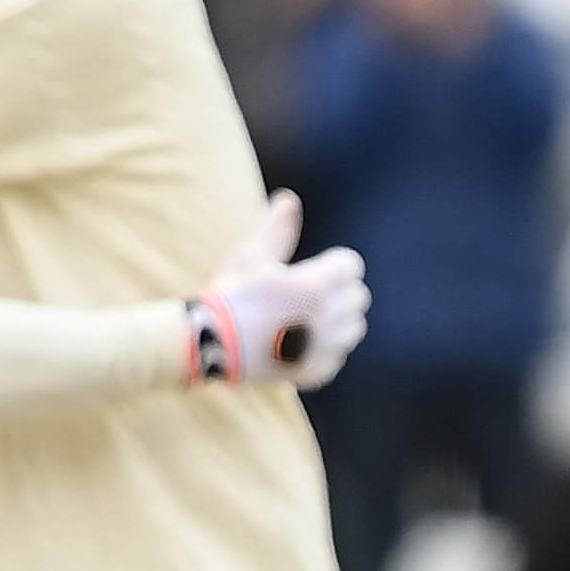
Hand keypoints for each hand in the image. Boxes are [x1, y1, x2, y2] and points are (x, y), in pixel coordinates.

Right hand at [184, 190, 371, 389]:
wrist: (211, 344)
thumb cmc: (233, 293)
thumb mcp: (253, 256)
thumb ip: (278, 229)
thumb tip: (289, 198)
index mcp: (317, 285)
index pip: (351, 265)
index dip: (333, 264)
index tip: (312, 269)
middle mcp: (329, 318)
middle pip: (358, 295)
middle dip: (338, 290)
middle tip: (307, 293)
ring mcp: (325, 348)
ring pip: (355, 327)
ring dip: (338, 319)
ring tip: (304, 317)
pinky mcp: (318, 372)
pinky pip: (339, 355)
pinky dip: (325, 348)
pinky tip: (297, 342)